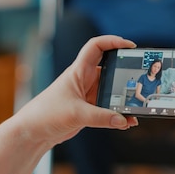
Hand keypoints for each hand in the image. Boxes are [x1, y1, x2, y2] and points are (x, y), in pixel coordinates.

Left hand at [13, 36, 138, 147]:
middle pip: (110, 69)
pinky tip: (126, 122)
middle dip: (125, 73)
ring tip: (136, 106)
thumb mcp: (76, 114)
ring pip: (111, 91)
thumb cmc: (46, 115)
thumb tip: (123, 120)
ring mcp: (87, 95)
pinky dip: (118, 114)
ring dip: (123, 98)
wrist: (32, 132)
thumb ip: (101, 117)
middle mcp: (84, 80)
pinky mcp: (88, 110)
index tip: (129, 46)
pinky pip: (108, 109)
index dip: (112, 41)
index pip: (96, 47)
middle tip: (141, 77)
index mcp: (78, 72)